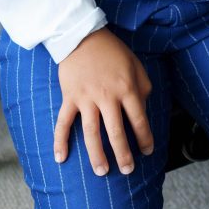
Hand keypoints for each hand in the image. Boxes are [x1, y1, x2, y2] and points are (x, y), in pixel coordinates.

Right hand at [54, 27, 152, 175]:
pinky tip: (61, 158)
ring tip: (101, 171)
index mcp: (126, 88)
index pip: (139, 119)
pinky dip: (60, 141)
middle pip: (116, 132)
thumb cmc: (112, 51)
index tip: (148, 151)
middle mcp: (107, 96)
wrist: (82, 36)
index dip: (145, 137)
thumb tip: (144, 108)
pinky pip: (63, 123)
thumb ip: (143, 86)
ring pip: (91, 133)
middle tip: (127, 171)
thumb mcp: (135, 64)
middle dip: (123, 154)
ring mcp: (86, 98)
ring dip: (96, 155)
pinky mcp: (69, 98)